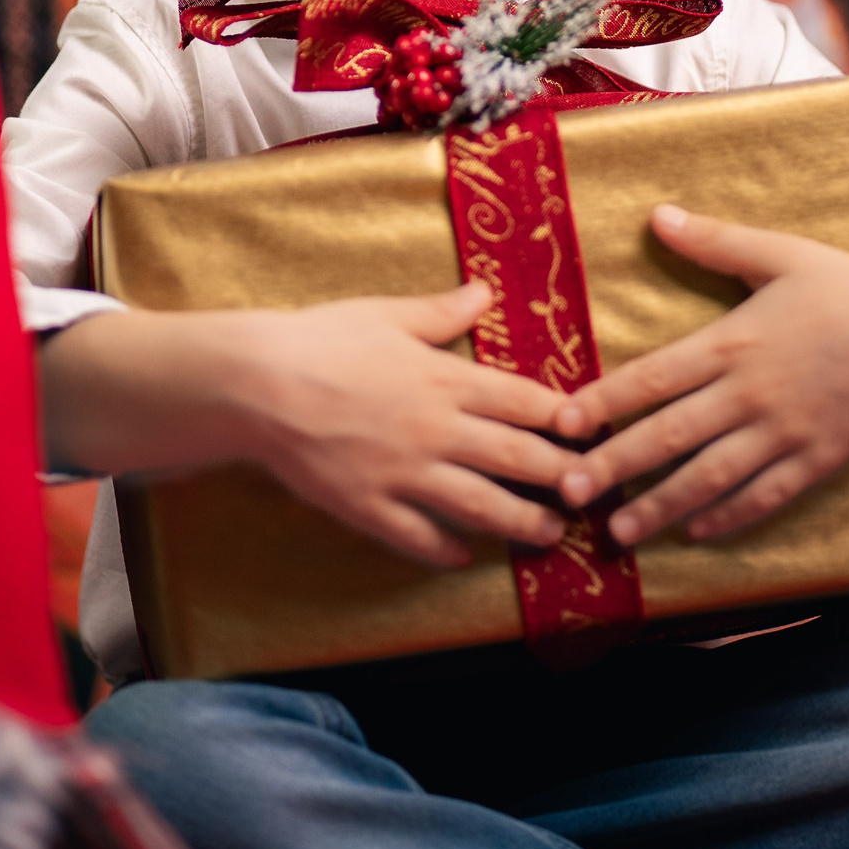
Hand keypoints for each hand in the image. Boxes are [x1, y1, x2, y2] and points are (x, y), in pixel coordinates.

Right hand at [41, 283, 575, 569]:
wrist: (257, 384)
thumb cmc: (320, 339)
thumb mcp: (386, 315)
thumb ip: (442, 312)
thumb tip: (485, 291)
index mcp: (445, 379)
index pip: (525, 401)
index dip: (565, 418)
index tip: (591, 429)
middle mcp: (436, 430)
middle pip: (516, 458)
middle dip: (560, 477)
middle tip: (590, 491)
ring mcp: (405, 474)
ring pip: (480, 505)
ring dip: (522, 523)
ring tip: (550, 534)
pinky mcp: (369, 507)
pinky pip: (417, 537)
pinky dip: (444, 550)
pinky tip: (463, 557)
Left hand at [549, 205, 848, 545]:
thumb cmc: (843, 286)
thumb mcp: (777, 253)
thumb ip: (714, 241)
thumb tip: (657, 214)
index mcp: (733, 342)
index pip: (652, 378)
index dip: (603, 402)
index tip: (562, 424)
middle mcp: (751, 393)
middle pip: (669, 436)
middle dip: (615, 466)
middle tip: (568, 491)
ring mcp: (784, 432)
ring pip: (711, 477)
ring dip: (661, 506)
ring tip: (619, 532)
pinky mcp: (817, 459)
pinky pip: (766, 495)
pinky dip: (730, 516)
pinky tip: (698, 532)